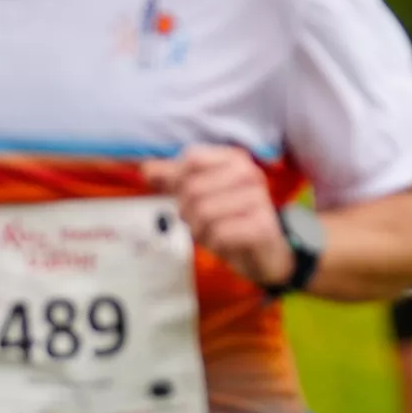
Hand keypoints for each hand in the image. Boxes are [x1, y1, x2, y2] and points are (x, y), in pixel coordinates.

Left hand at [148, 144, 293, 288]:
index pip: (191, 159)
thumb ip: (174, 179)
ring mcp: (258, 199)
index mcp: (234, 159)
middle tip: (200, 222)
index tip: (186, 197)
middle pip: (193, 189)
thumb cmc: (230, 220)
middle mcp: (249, 173)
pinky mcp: (261, 226)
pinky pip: (219, 233)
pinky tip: (225, 243)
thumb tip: (146, 168)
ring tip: (212, 233)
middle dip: (188, 213)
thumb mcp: (201, 196)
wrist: (265, 253)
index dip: (179, 181)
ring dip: (200, 231)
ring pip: (204, 213)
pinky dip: (214, 244)